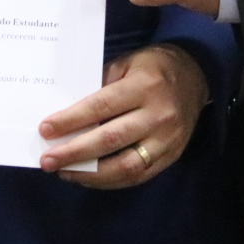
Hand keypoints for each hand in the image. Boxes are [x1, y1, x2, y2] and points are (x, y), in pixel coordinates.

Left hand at [36, 44, 208, 187]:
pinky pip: (138, 176)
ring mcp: (167, 140)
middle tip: (47, 160)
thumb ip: (100, 84)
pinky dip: (110, 181)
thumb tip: (66, 111)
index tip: (46, 129)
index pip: (101, 106)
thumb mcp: (126, 63)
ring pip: (126, 166)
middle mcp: (158, 115)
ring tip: (64, 173)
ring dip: (91, 174)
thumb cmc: (153, 67)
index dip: (72, 120)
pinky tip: (88, 177)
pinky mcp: (172, 157)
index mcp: (145, 86)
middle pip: (111, 140)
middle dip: (75, 152)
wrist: (197, 76)